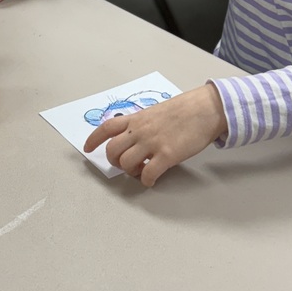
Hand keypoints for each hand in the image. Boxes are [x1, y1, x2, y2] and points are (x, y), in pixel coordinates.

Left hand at [83, 83, 226, 186]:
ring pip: (126, 163)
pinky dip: (147, 181)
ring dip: (130, 172)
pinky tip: (152, 179)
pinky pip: (148, 174)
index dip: (93, 139)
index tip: (87, 148)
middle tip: (125, 165)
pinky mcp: (166, 155)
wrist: (204, 109)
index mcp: (136, 119)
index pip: (106, 128)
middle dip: (115, 162)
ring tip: (141, 171)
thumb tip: (134, 137)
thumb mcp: (155, 112)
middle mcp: (140, 130)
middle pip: (112, 150)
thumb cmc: (184, 109)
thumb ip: (142, 124)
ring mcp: (152, 143)